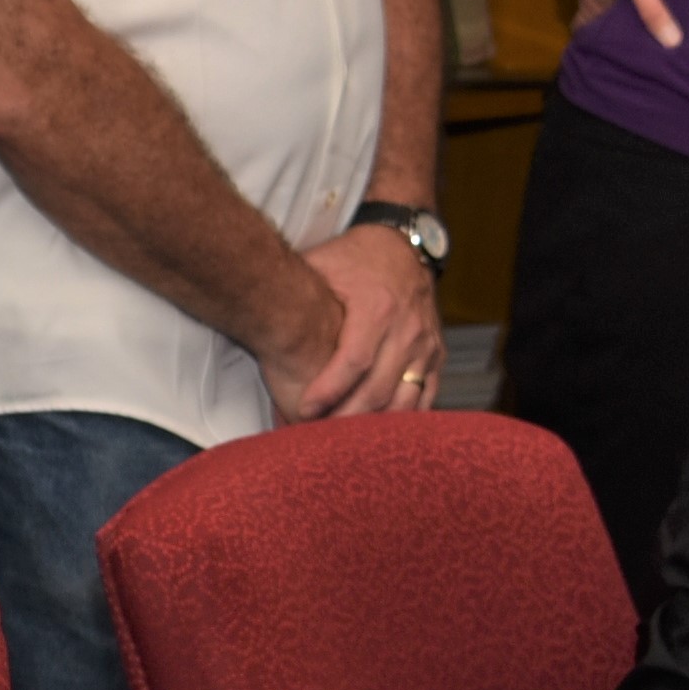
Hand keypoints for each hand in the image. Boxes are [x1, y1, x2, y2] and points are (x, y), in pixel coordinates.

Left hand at [266, 225, 442, 420]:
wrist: (404, 246)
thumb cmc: (354, 258)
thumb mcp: (322, 266)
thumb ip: (296, 295)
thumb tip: (253, 316)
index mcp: (378, 308)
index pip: (354, 361)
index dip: (329, 390)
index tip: (304, 410)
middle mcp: (408, 329)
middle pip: (379, 389)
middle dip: (347, 418)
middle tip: (319, 438)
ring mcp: (426, 345)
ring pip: (405, 400)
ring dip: (375, 425)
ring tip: (344, 443)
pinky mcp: (436, 356)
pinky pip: (425, 397)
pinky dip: (402, 419)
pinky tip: (377, 434)